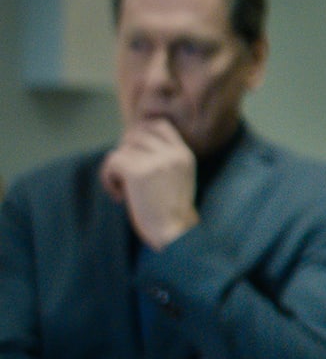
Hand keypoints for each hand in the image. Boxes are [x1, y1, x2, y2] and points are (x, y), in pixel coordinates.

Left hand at [101, 119, 199, 249]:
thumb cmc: (172, 212)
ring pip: (122, 148)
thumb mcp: (178, 178)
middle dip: (124, 150)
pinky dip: (108, 178)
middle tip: (123, 172)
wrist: (175, 233)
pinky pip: (112, 161)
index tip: (132, 150)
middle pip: (136, 133)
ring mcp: (156, 161)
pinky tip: (118, 195)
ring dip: (115, 167)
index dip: (140, 131)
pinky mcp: (138, 172)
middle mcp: (172, 153)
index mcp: (184, 154)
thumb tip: (130, 142)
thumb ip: (163, 159)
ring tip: (122, 188)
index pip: (159, 124)